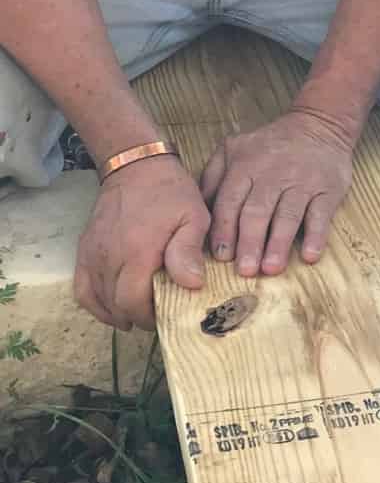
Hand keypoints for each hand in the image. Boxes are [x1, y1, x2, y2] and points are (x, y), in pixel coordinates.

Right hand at [75, 156, 209, 331]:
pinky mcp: (84, 250)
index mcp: (137, 253)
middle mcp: (109, 257)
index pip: (132, 302)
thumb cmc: (171, 194)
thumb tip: (190, 284)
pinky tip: (112, 309)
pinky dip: (95, 304)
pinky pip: (81, 289)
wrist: (136, 166)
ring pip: (97, 300)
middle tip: (158, 314)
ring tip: (139, 313)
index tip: (167, 315)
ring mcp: (93, 254)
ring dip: (118, 313)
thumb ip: (189, 251)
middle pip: (115, 305)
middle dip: (137, 316)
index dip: (148, 316)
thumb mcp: (194, 217)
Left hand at [200, 108, 354, 277]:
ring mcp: (302, 182)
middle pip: (258, 212)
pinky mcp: (328, 189)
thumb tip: (197, 210)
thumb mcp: (233, 149)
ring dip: (279, 244)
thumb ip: (212, 177)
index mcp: (245, 166)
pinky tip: (309, 255)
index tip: (222, 256)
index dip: (225, 230)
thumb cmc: (270, 146)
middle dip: (250, 242)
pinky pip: (321, 214)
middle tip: (245, 270)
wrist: (318, 126)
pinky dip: (316, 236)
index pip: (231, 202)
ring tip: (271, 269)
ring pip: (288, 215)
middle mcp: (272, 174)